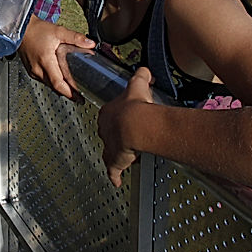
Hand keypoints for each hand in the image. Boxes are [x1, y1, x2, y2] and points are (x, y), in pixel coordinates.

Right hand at [17, 18, 92, 99]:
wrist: (21, 29)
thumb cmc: (37, 30)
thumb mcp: (58, 31)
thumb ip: (75, 37)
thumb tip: (90, 43)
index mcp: (46, 61)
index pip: (58, 83)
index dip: (69, 93)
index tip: (79, 98)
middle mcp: (38, 69)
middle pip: (54, 87)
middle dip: (67, 93)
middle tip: (79, 97)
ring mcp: (33, 71)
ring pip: (49, 85)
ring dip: (60, 89)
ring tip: (72, 90)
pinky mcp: (31, 71)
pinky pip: (43, 81)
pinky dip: (52, 83)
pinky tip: (59, 81)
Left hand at [97, 66, 154, 187]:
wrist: (136, 124)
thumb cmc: (136, 105)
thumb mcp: (138, 85)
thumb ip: (141, 76)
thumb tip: (145, 70)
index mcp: (108, 112)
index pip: (110, 115)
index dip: (119, 118)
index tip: (126, 120)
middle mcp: (105, 129)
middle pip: (109, 133)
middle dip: (117, 136)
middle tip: (128, 139)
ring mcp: (109, 145)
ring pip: (111, 151)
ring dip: (118, 154)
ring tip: (127, 157)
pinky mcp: (114, 161)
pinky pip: (113, 171)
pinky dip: (115, 176)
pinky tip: (116, 182)